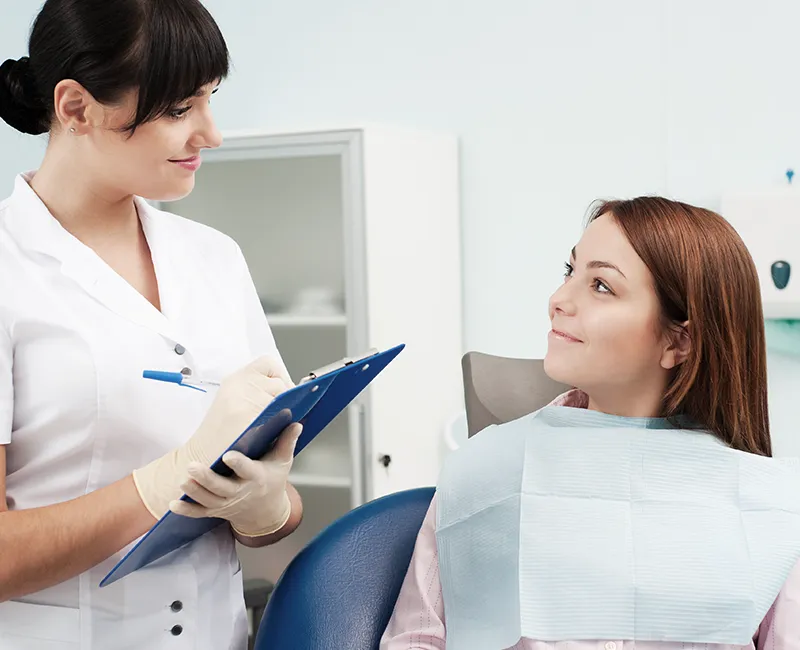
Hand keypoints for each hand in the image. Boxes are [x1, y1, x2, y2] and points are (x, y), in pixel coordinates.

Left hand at [169, 423, 301, 536]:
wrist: (265, 512)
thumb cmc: (273, 481)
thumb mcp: (283, 462)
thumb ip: (287, 441)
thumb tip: (295, 422)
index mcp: (257, 478)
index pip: (247, 470)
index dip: (238, 464)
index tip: (228, 455)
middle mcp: (240, 492)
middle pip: (221, 488)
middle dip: (206, 479)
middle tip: (192, 466)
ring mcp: (226, 504)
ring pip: (208, 500)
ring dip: (194, 492)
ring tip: (182, 481)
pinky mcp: (215, 511)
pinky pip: (199, 513)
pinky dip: (186, 510)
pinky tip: (173, 504)